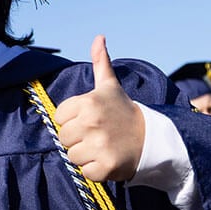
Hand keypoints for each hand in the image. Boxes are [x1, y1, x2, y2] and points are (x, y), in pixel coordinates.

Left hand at [54, 35, 145, 181]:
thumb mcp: (110, 86)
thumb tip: (99, 37)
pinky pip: (85, 172)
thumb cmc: (124, 111)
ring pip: (72, 156)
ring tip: (101, 147)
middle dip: (77, 138)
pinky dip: (94, 169)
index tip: (88, 119)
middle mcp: (91, 123)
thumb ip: (101, 62)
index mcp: (88, 103)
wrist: (150, 139)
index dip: (72, 119)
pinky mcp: (105, 167)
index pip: (60, 117)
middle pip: (64, 138)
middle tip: (96, 135)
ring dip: (85, 155)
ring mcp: (99, 146)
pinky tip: (107, 159)